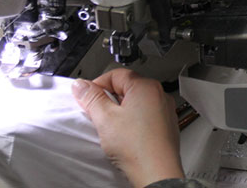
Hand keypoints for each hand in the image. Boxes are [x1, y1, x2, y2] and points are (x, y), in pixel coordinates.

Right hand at [72, 68, 183, 187]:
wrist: (157, 171)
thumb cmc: (137, 146)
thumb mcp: (105, 119)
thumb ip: (91, 98)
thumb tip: (82, 85)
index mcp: (146, 86)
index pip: (116, 74)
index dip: (97, 84)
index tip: (86, 96)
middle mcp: (159, 94)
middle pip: (127, 86)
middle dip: (108, 98)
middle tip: (96, 113)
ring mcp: (164, 110)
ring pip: (136, 102)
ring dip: (120, 110)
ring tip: (111, 127)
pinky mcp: (165, 125)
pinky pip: (145, 115)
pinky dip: (133, 121)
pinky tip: (125, 135)